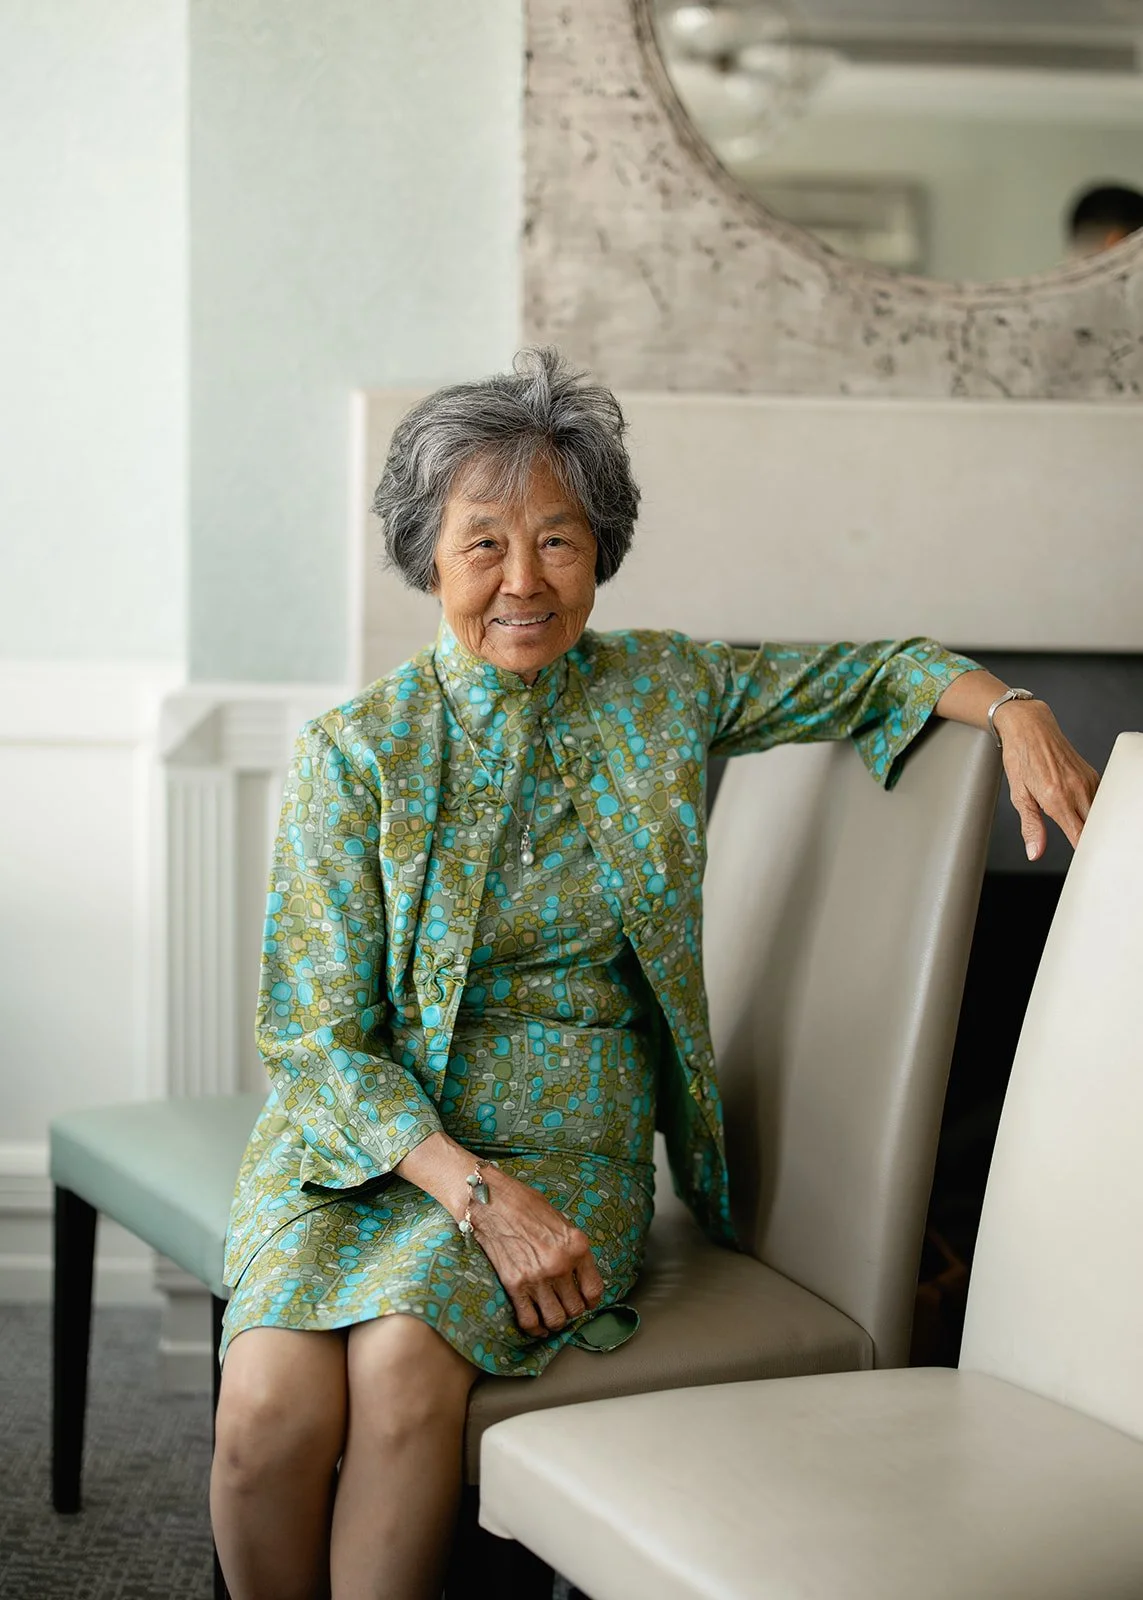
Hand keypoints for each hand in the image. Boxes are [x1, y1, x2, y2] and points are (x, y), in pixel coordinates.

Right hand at [470, 1166, 604, 1337]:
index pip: (594, 1289)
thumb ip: (571, 1248)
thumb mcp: (560, 1221)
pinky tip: (538, 1327)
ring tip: (553, 1317)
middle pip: (575, 1308)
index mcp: (577, 1246)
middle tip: (566, 1308)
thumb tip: (578, 1272)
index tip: (587, 1303)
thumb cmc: (525, 1204)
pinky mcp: (515, 1285)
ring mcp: (537, 1277)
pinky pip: (529, 1320)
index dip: (592, 1302)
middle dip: (573, 1312)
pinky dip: (535, 1329)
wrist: (492, 1202)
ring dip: (556, 1322)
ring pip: (556, 1319)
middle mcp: (560, 1265)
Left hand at [991, 697, 1100, 859]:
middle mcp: (1077, 789)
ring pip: (1100, 813)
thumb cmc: (1020, 757)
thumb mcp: (1019, 796)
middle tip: (1081, 848)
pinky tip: (1083, 811)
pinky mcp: (1092, 774)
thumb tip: (1035, 852)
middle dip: (1090, 840)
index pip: (1080, 835)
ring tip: (1081, 830)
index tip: (1079, 859)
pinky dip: (1094, 809)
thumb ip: (1031, 827)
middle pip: (1094, 827)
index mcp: (1056, 798)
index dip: (1082, 851)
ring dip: (1093, 824)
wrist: (1030, 726)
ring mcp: (1087, 780)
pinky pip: (1100, 798)